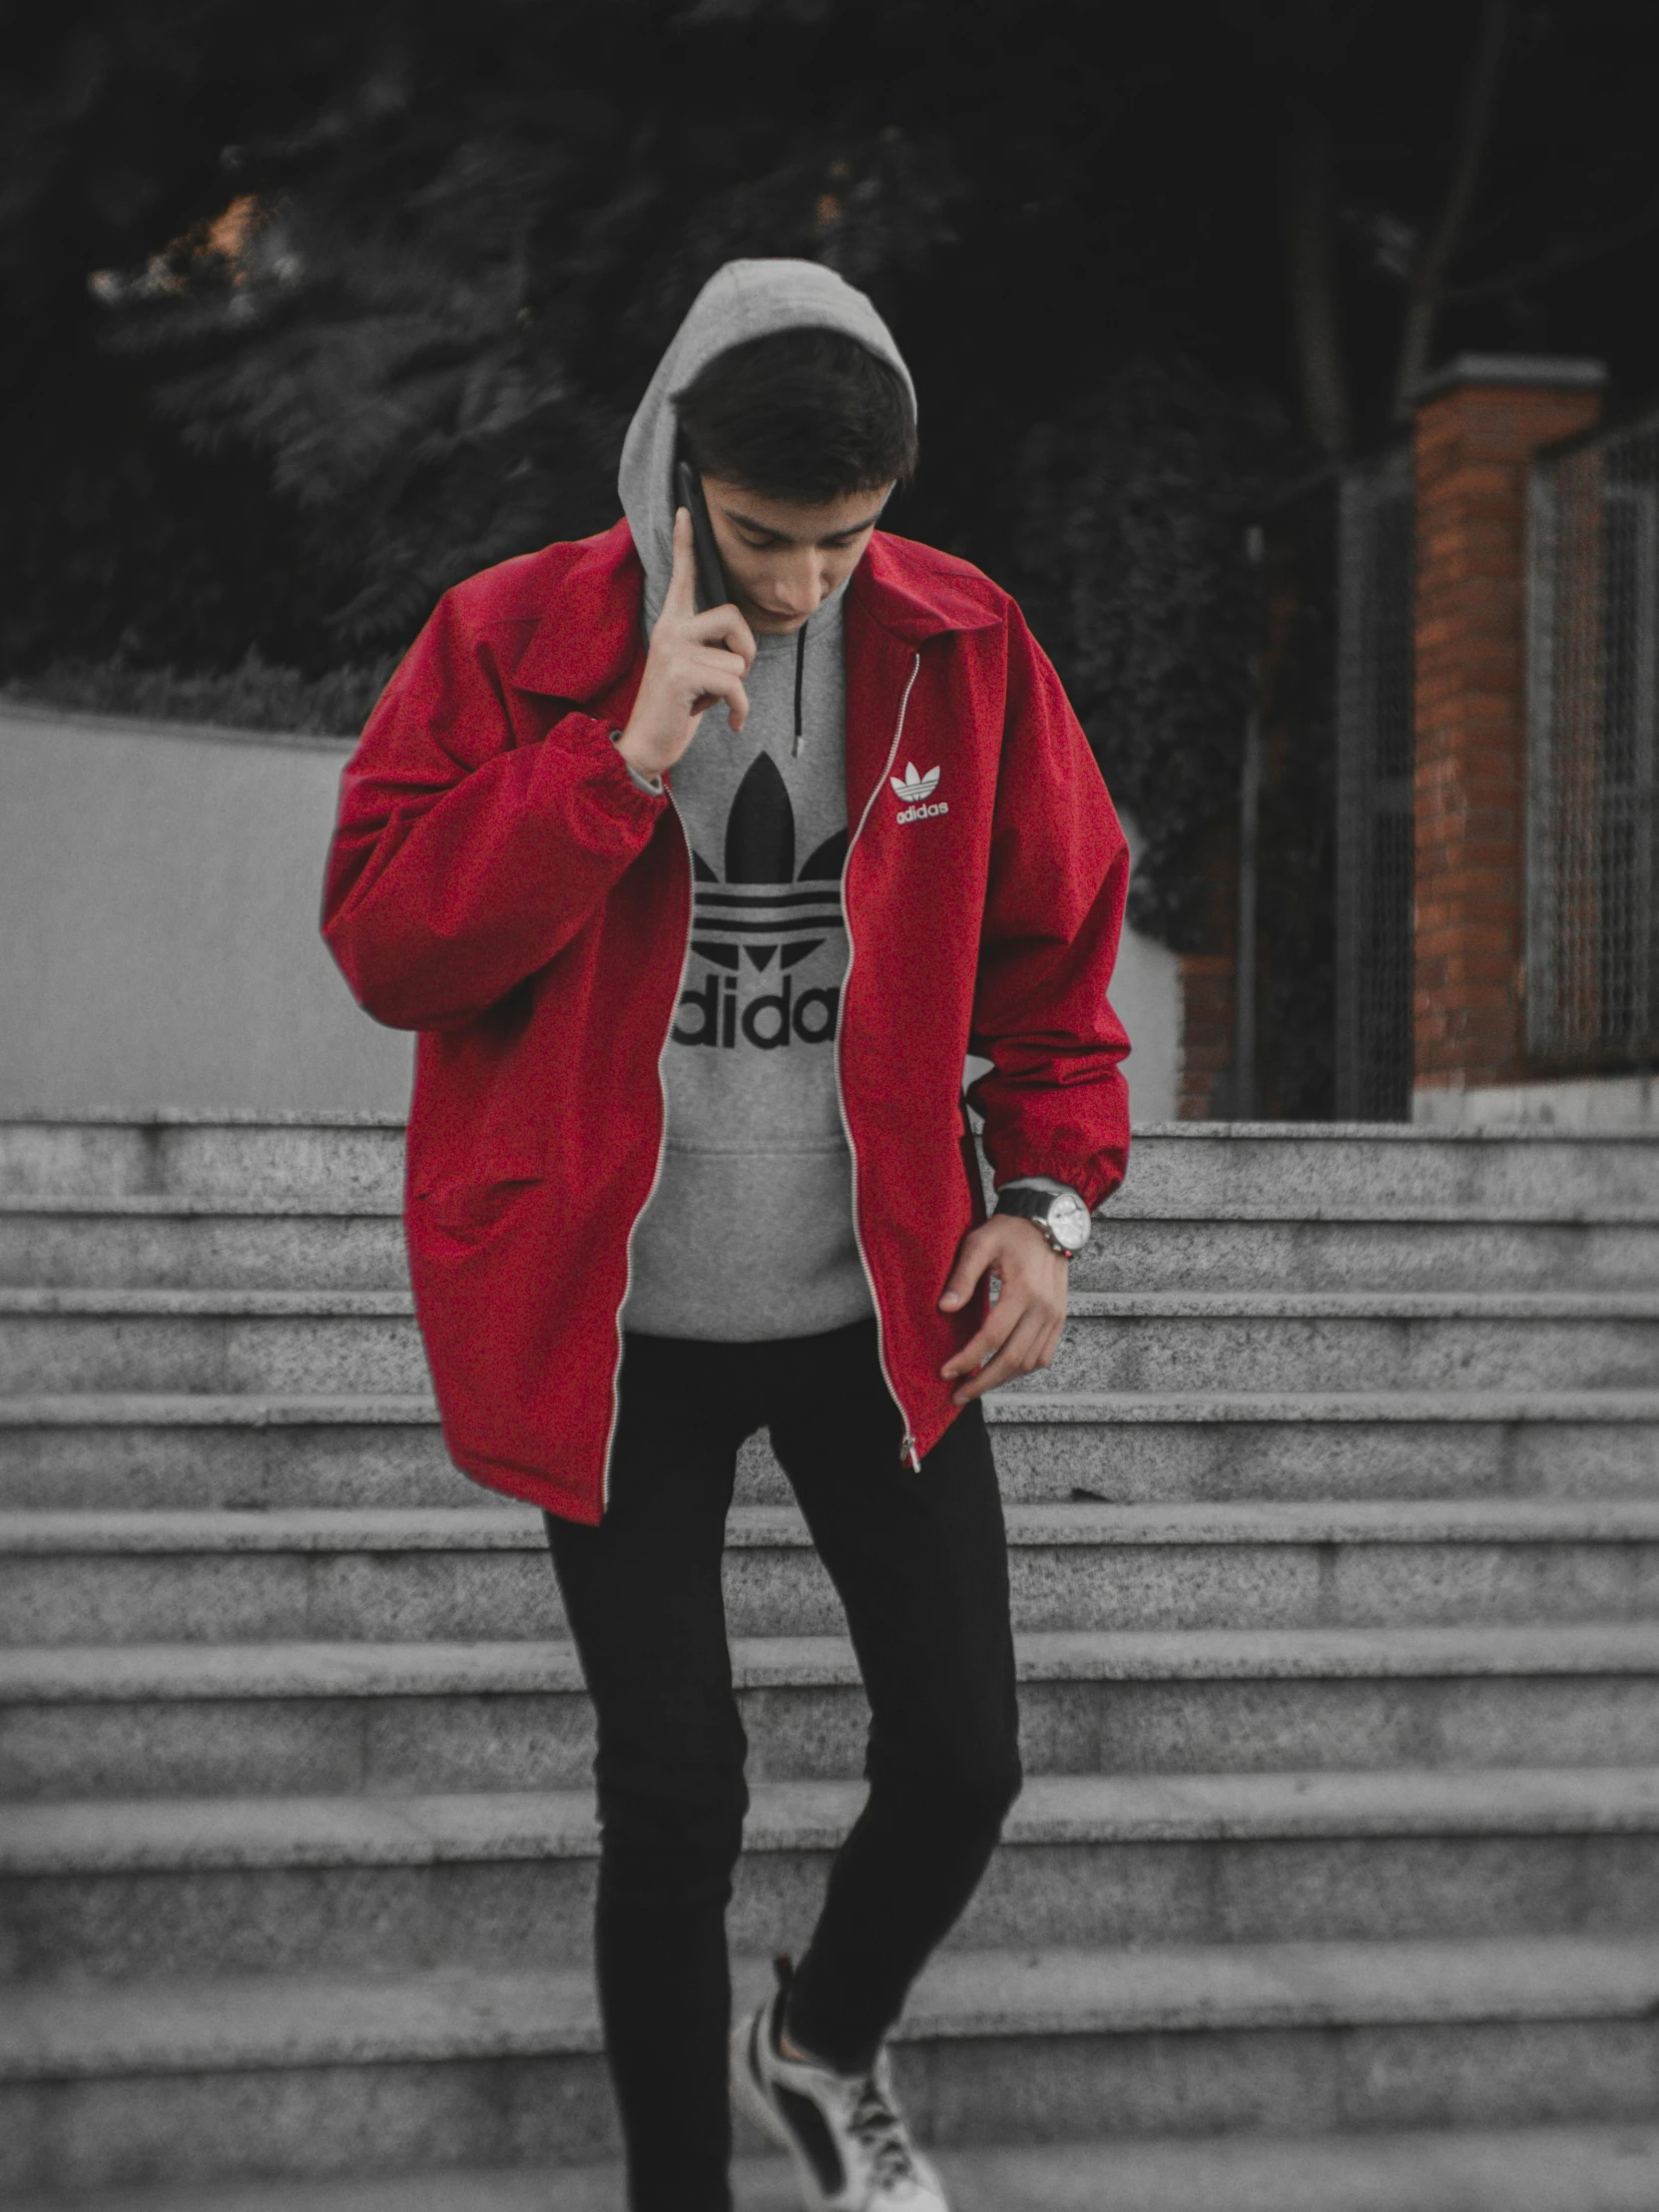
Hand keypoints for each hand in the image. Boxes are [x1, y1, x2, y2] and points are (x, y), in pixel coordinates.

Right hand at [616, 508, 755, 779]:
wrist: (646, 747)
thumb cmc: (676, 710)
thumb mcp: (694, 672)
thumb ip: (709, 649)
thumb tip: (741, 645)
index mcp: (671, 625)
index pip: (682, 576)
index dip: (685, 543)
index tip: (686, 509)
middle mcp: (669, 630)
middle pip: (733, 616)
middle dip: (745, 651)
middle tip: (730, 679)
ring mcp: (673, 650)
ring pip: (739, 660)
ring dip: (736, 690)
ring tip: (709, 702)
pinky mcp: (682, 674)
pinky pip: (735, 684)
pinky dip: (740, 709)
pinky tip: (730, 723)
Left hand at [938, 1214, 1069, 1405]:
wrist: (1048, 1221)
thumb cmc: (1009, 1231)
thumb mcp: (979, 1243)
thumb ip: (962, 1277)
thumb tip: (944, 1309)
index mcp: (1023, 1290)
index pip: (992, 1336)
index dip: (967, 1358)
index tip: (946, 1372)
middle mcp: (1044, 1308)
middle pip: (1012, 1358)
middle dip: (982, 1382)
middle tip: (958, 1395)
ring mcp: (1055, 1315)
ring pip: (1029, 1362)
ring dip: (1002, 1379)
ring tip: (975, 1386)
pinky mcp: (1060, 1318)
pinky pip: (1044, 1355)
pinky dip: (1022, 1369)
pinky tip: (1002, 1372)